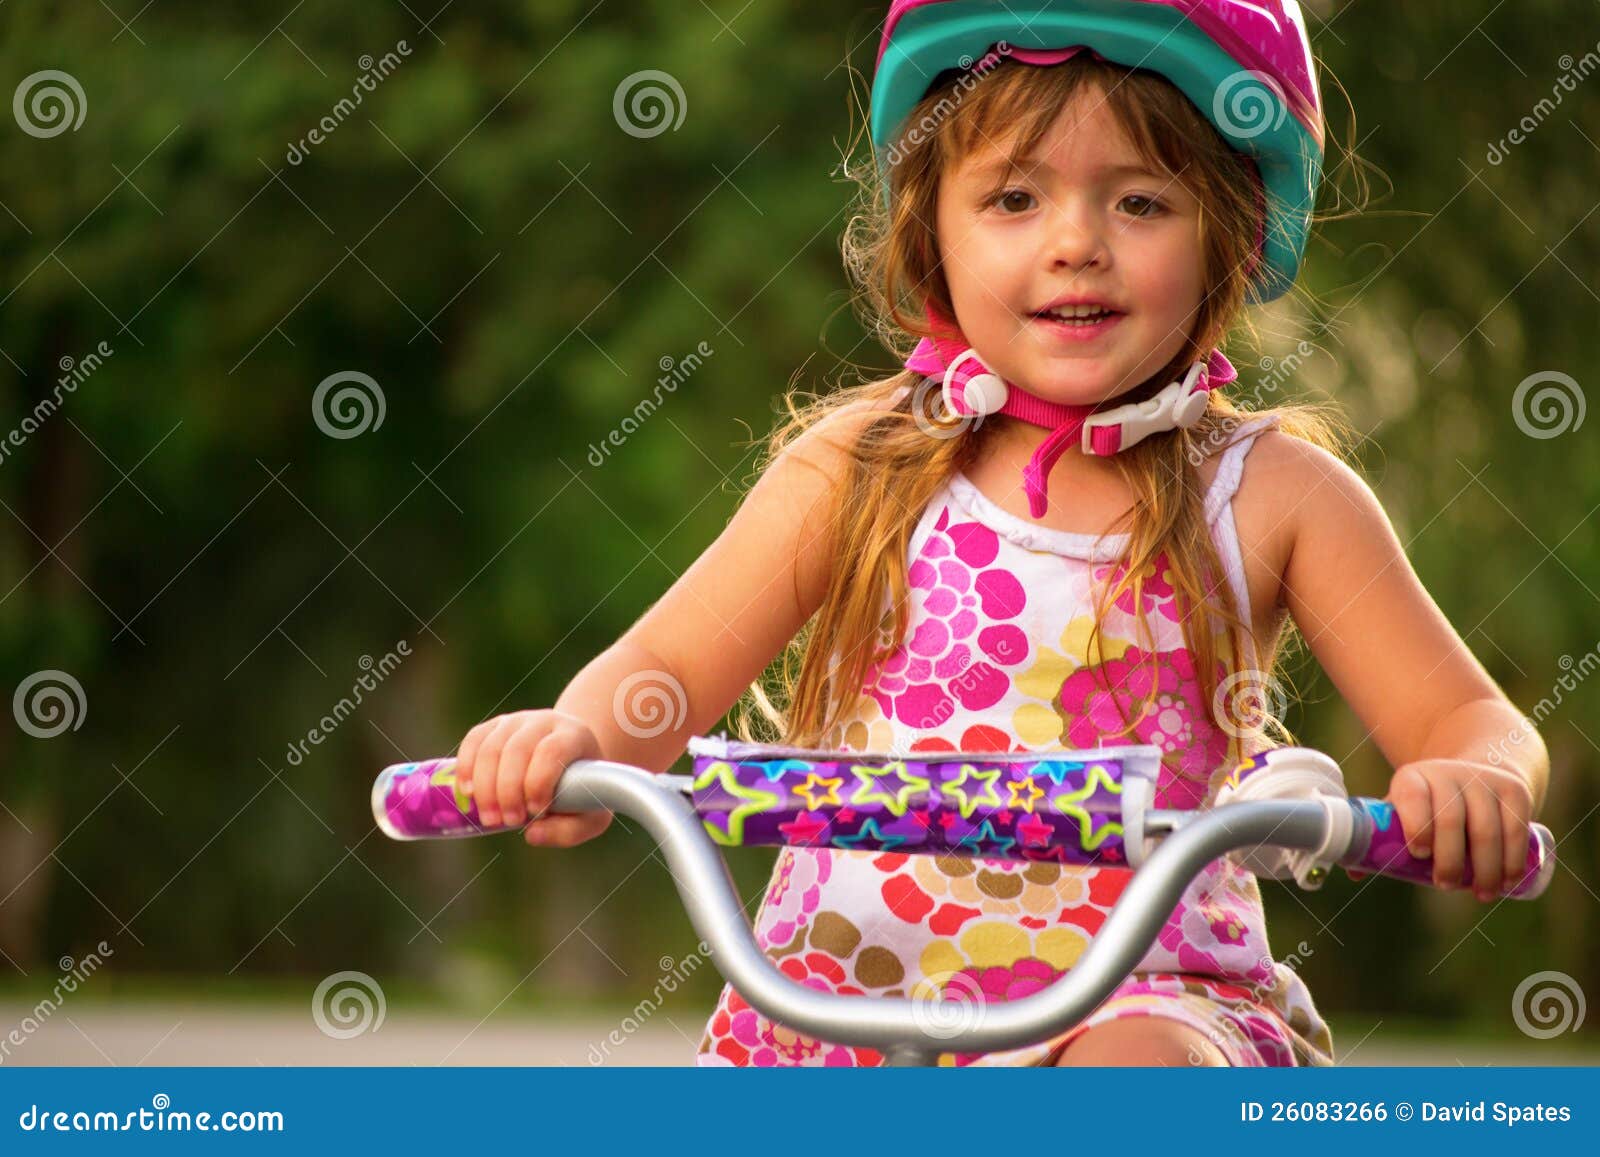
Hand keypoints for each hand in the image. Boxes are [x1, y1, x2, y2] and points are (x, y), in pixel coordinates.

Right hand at [455, 709, 613, 847]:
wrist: (571, 759)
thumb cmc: (582, 790)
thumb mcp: (591, 815)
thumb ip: (569, 830)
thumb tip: (532, 834)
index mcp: (575, 736)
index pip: (552, 751)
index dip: (539, 782)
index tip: (536, 812)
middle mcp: (545, 721)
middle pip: (517, 749)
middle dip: (508, 791)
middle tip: (508, 822)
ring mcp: (518, 720)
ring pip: (492, 747)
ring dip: (485, 787)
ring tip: (489, 818)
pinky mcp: (495, 726)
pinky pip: (473, 740)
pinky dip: (466, 767)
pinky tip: (468, 793)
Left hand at [1383, 759, 1534, 900]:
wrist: (1476, 771)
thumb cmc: (1429, 802)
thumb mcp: (1403, 808)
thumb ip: (1382, 837)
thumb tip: (1353, 872)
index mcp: (1413, 778)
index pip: (1412, 797)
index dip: (1416, 825)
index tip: (1419, 854)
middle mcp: (1448, 774)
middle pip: (1452, 820)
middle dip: (1450, 860)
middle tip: (1445, 886)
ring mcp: (1484, 780)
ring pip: (1487, 830)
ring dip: (1485, 869)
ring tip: (1480, 894)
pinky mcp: (1514, 790)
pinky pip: (1517, 829)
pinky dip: (1513, 860)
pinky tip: (1508, 882)